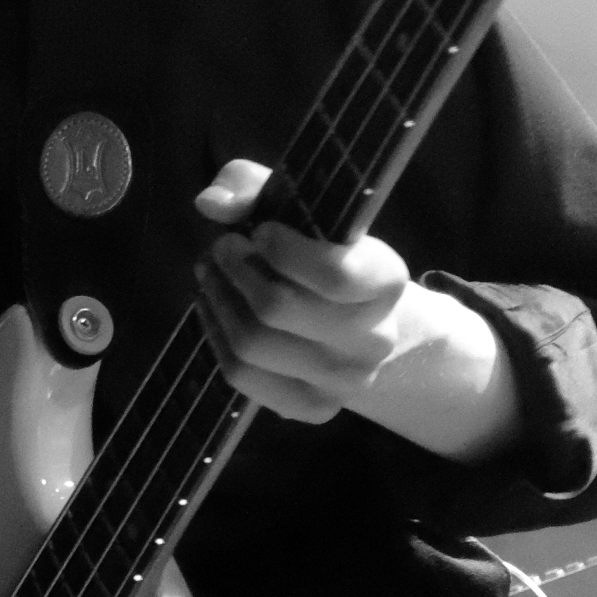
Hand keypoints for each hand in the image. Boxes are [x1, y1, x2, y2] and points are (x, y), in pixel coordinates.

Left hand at [191, 159, 518, 459]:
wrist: (359, 322)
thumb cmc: (324, 252)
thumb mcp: (300, 207)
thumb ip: (254, 187)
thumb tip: (212, 203)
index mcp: (385, 282)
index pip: (335, 275)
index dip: (282, 249)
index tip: (259, 230)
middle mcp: (375, 338)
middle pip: (277, 309)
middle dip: (235, 270)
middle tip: (222, 247)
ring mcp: (346, 381)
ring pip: (253, 345)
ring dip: (218, 301)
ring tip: (210, 272)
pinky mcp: (313, 408)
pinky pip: (243, 377)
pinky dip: (215, 337)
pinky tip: (213, 308)